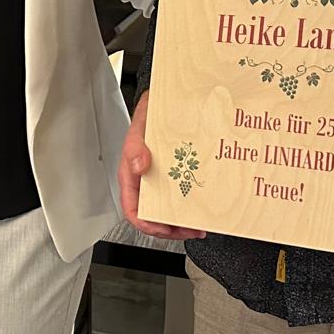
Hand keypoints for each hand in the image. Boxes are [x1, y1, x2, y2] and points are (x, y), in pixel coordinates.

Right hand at [118, 94, 205, 241]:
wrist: (168, 103)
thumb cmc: (149, 116)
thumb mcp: (140, 128)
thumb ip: (135, 146)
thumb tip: (139, 166)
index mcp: (131, 177)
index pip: (133, 209)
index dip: (146, 224)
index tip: (163, 229)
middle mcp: (145, 183)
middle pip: (153, 216)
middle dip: (171, 229)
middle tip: (191, 230)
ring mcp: (161, 181)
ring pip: (168, 210)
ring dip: (183, 222)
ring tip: (200, 225)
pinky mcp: (175, 177)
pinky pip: (181, 198)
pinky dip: (191, 206)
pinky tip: (203, 207)